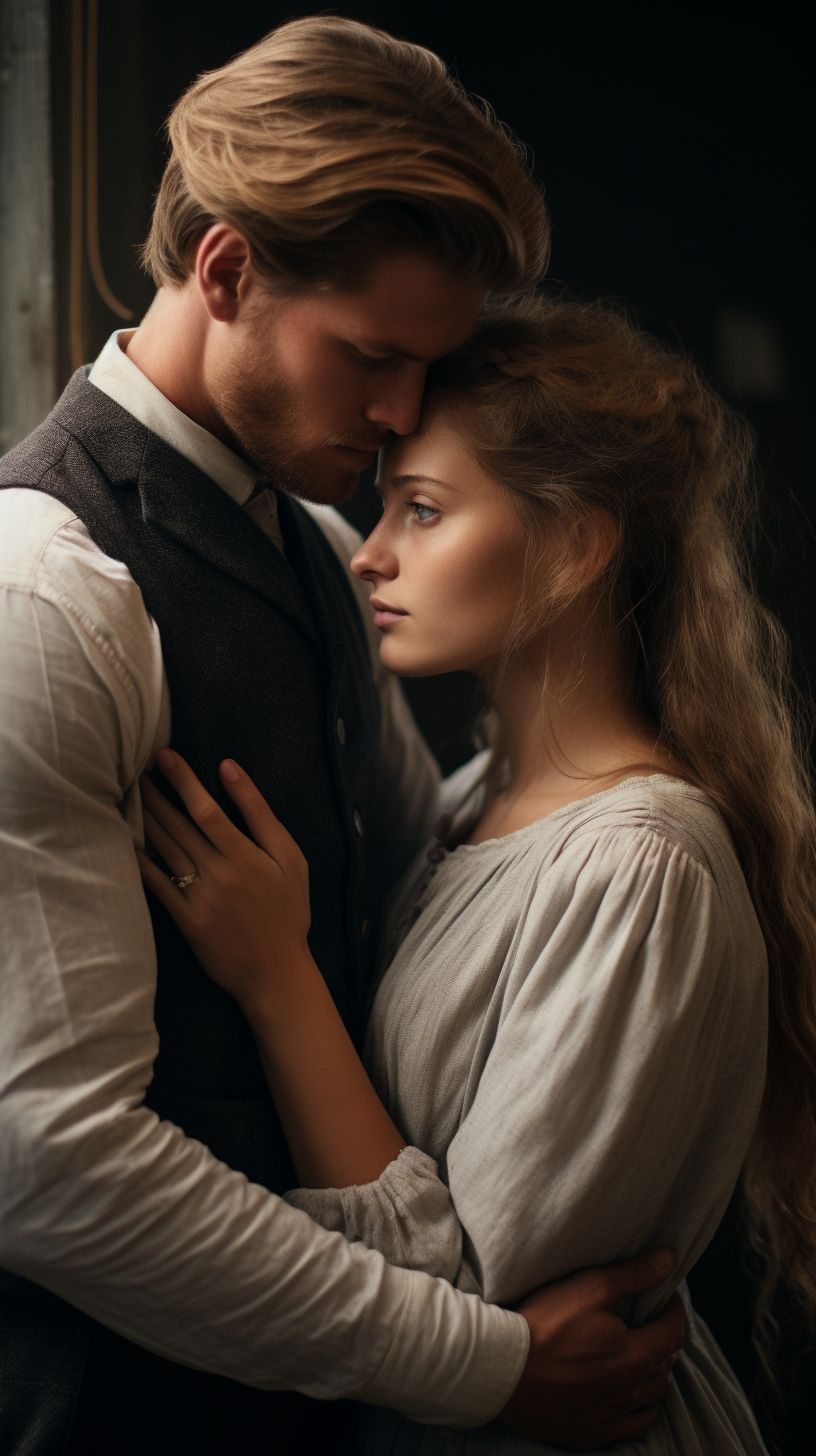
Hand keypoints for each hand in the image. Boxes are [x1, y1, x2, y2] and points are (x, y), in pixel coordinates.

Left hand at [137, 750, 314, 1015]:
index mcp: (247, 858)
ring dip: (147, 820)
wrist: (276, 972)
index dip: (184, 780)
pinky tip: (127, 842)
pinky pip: (158, 887)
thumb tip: (232, 771)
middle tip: (137, 767)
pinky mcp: (186, 920)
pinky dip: (142, 864)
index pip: (208, 810)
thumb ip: (262, 816)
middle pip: (180, 826)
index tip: (166, 755)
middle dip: (157, 794)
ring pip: (167, 850)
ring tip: (132, 794)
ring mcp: (200, 899)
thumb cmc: (288, 911)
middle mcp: (220, 875)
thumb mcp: (291, 860)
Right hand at [498, 1249, 684, 1448]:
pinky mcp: (592, 1434)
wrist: (502, 1370)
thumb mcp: (588, 1288)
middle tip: (654, 1323)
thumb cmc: (544, 1325)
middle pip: (665, 1366)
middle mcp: (629, 1391)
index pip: (672, 1333)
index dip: (674, 1312)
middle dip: (666, 1340)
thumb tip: (667, 1260)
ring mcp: (611, 1416)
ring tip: (647, 1358)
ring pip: (654, 1398)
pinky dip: (643, 1410)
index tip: (668, 1299)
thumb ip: (632, 1276)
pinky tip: (636, 1398)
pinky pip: (635, 1427)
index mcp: (633, 1355)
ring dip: (657, 1375)